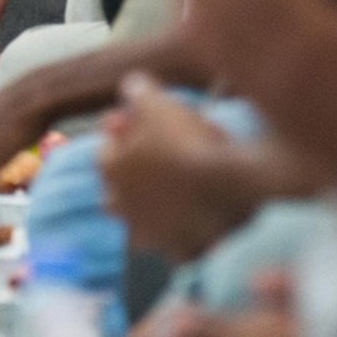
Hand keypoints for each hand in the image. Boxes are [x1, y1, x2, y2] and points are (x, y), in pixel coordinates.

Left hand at [98, 73, 263, 261]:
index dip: (126, 133)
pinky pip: (179, 243)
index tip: (143, 122)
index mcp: (111, 170)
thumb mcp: (158, 104)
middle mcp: (121, 206)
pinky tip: (205, 217)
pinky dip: (187, 232)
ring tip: (185, 189)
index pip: (107, 149)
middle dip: (137, 175)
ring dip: (159, 206)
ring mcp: (149, 234)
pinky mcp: (179, 253)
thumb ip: (139, 92)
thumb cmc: (187, 142)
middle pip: (120, 190)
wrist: (229, 188)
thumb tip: (129, 83)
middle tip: (165, 156)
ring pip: (146, 219)